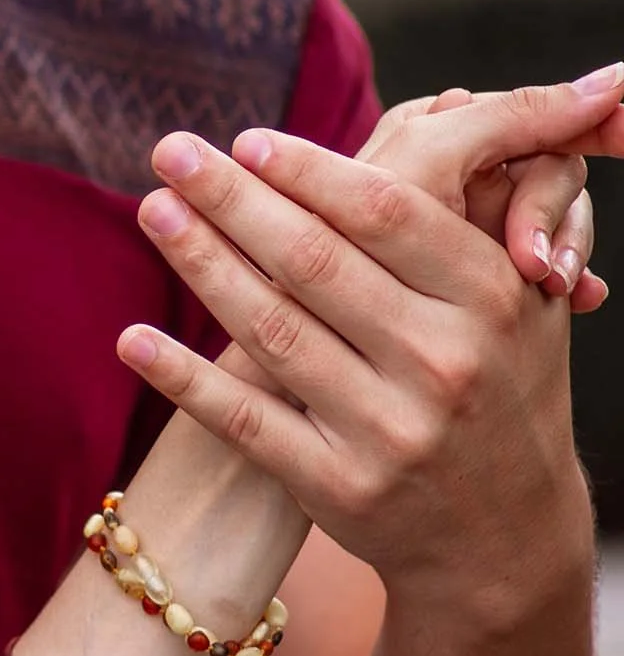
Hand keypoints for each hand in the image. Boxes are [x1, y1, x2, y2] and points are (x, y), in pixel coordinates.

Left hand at [115, 68, 623, 619]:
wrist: (505, 535)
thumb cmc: (500, 388)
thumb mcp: (521, 306)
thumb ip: (467, 226)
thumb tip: (426, 120)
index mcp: (490, 300)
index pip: (385, 216)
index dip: (309, 172)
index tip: (245, 139)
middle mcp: (443, 362)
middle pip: (315, 262)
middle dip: (233, 199)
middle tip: (171, 150)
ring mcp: (389, 430)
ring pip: (274, 331)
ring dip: (203, 264)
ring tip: (153, 210)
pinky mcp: (339, 487)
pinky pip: (245, 421)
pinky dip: (185, 378)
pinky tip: (133, 339)